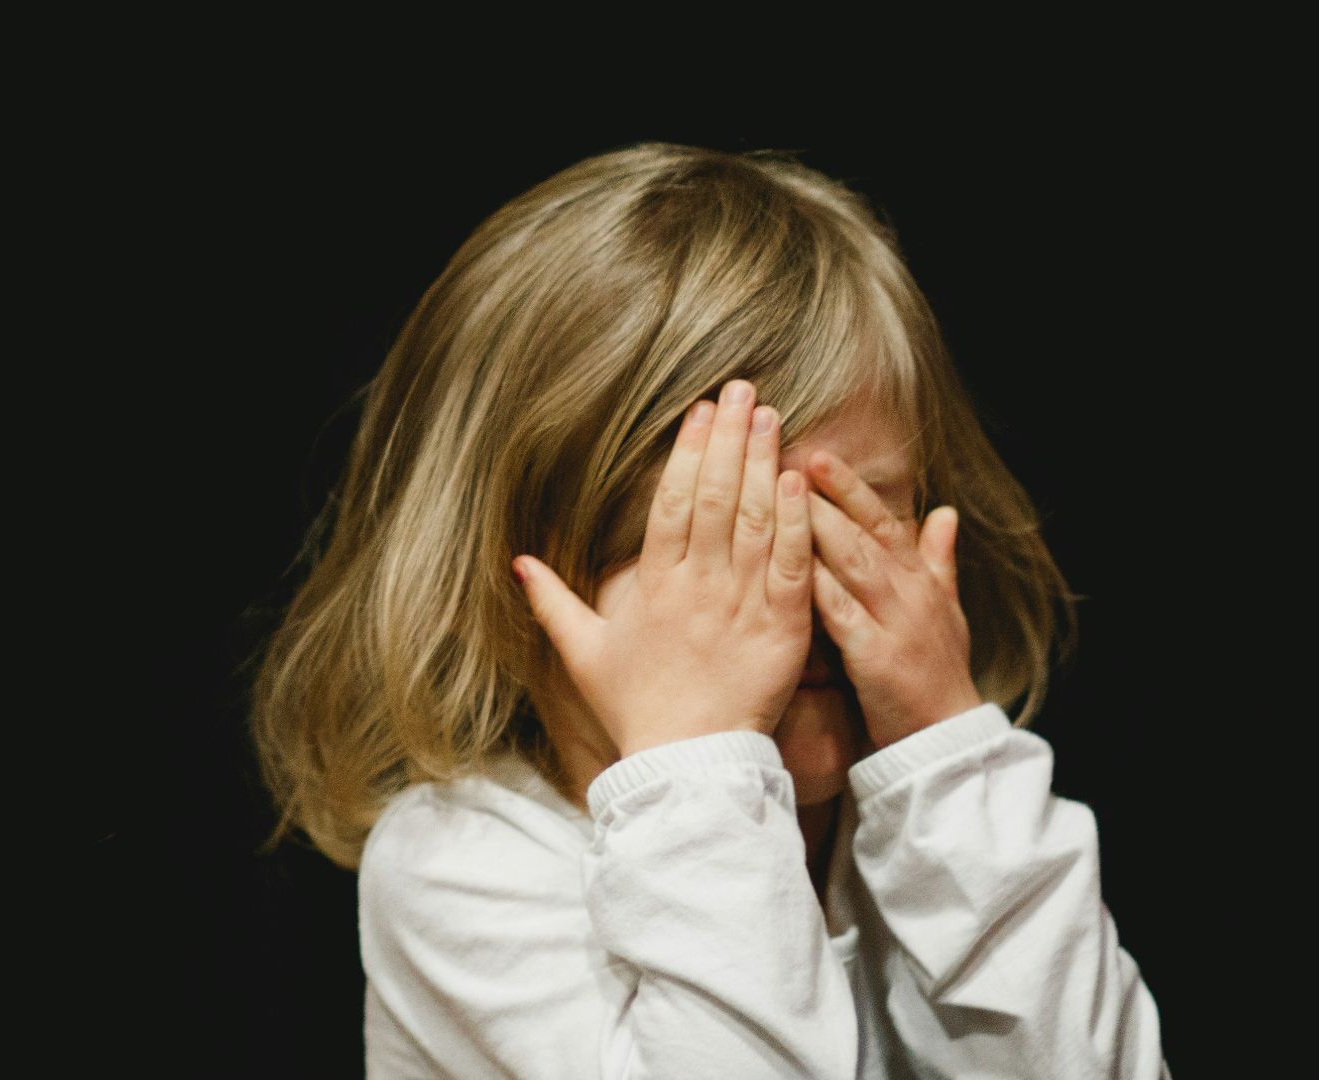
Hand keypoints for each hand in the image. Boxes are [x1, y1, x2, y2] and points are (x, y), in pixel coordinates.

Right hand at [513, 379, 815, 756]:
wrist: (687, 765)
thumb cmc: (637, 711)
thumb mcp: (585, 655)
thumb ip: (554, 603)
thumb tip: (519, 563)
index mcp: (653, 586)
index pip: (672, 503)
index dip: (688, 452)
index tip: (701, 411)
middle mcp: (697, 586)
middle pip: (715, 497)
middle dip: (730, 438)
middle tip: (744, 390)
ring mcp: (741, 605)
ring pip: (754, 520)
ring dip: (765, 463)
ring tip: (773, 417)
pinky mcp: (781, 629)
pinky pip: (790, 565)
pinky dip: (795, 521)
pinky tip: (799, 480)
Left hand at [804, 449, 983, 750]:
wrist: (946, 739)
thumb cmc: (938, 674)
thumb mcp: (946, 611)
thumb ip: (939, 560)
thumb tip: (946, 511)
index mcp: (919, 579)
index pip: (881, 521)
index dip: (849, 487)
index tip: (817, 455)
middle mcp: (909, 592)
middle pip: (863, 532)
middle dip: (825, 494)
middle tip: (786, 458)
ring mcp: (895, 622)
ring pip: (852, 563)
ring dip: (817, 527)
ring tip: (780, 496)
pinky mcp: (877, 657)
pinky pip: (842, 614)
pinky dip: (817, 588)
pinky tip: (786, 567)